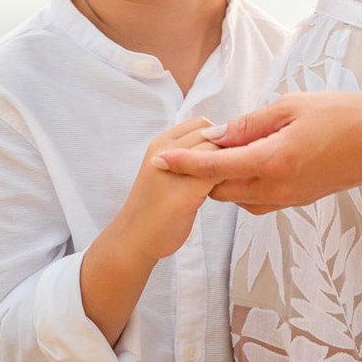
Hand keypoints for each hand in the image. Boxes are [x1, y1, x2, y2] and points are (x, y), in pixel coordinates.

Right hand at [114, 116, 223, 261]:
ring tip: (223, 181)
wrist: (133, 238)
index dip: (216, 137)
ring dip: (227, 163)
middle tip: (227, 169)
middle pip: (211, 135)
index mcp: (160, 143)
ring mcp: (174, 170)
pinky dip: (227, 179)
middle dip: (225, 148)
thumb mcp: (164, 168)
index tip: (220, 155)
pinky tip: (222, 193)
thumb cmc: (154, 205)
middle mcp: (165, 151)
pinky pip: (218, 173)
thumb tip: (220, 143)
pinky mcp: (187, 192)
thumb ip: (185, 153)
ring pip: (216, 151)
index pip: (200, 124)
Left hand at [158, 91, 361, 210]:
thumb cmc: (345, 115)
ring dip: (226, 178)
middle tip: (197, 143)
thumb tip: (219, 134)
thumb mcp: (294, 106)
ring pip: (240, 196)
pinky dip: (246, 183)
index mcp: (274, 161)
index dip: (185, 163)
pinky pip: (260, 198)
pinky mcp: (300, 200)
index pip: (217, 167)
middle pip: (223, 188)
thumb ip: (252, 123)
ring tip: (226, 148)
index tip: (159, 158)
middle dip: (204, 171)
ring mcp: (291, 198)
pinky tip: (251, 160)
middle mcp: (279, 188)